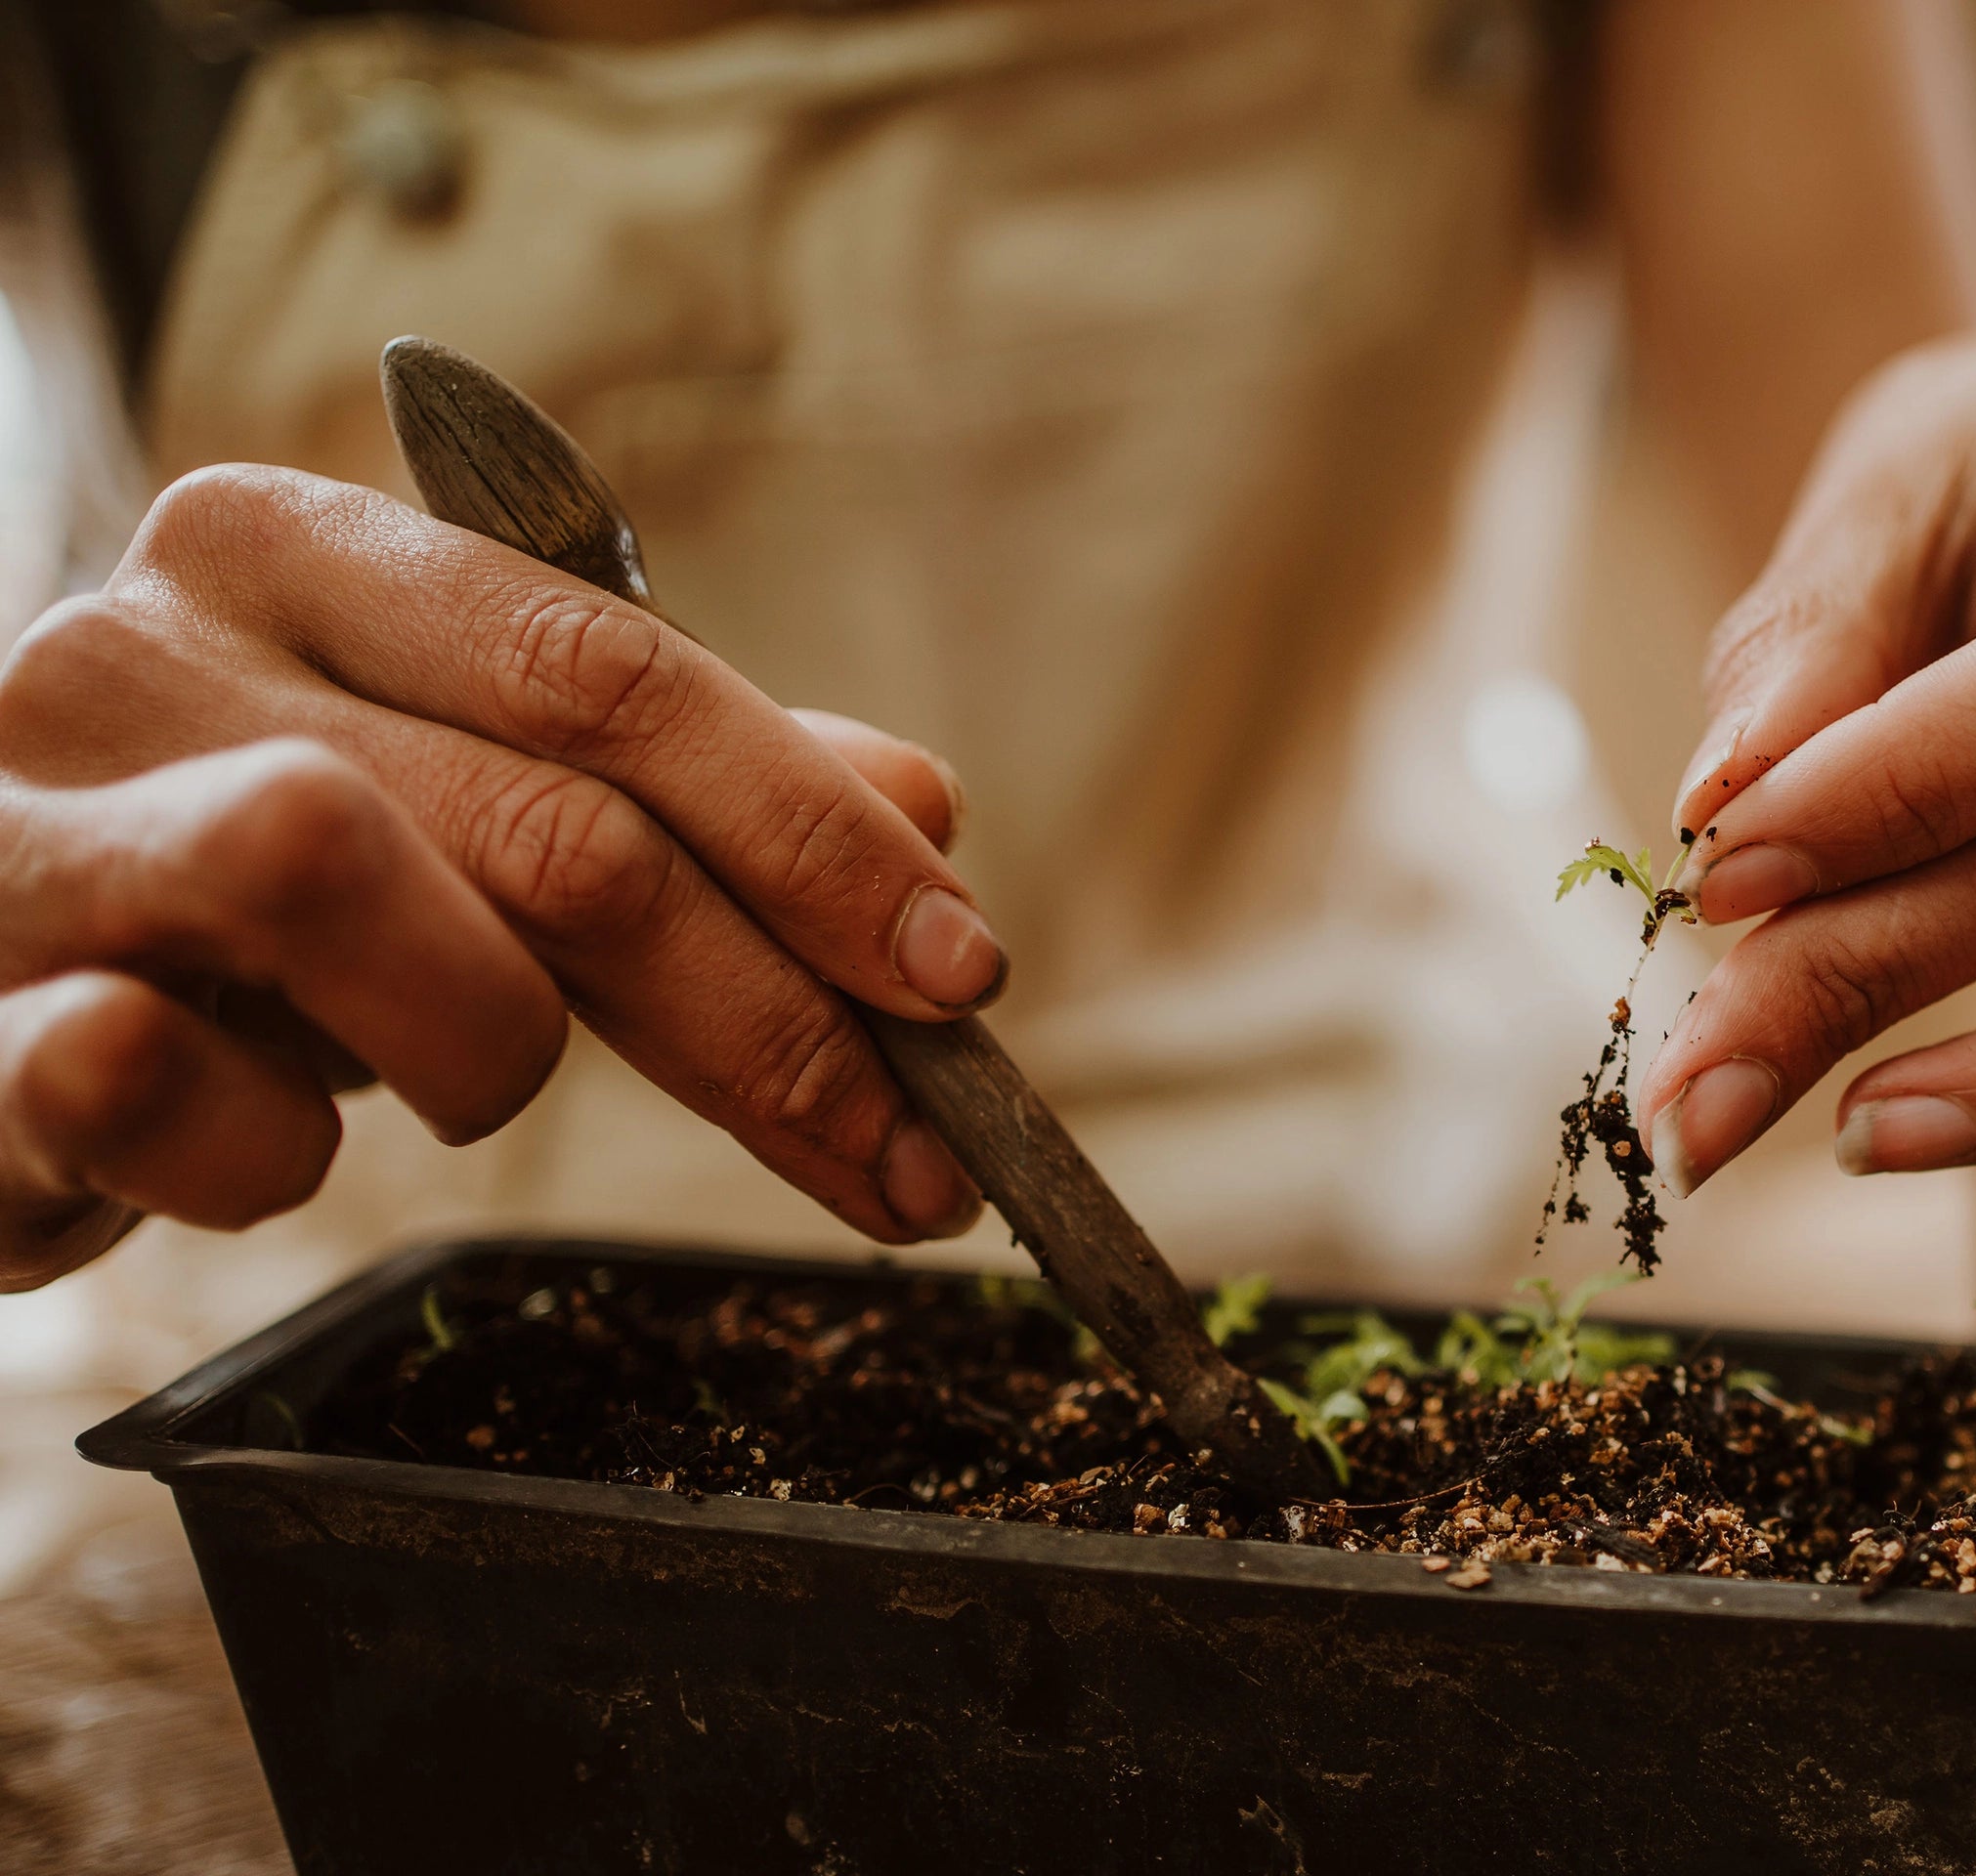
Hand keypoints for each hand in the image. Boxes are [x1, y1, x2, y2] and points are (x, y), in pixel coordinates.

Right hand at [0, 466, 995, 1289]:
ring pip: (338, 874)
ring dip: (476, 1047)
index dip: (814, 835)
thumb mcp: (454, 813)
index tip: (961, 981)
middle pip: (550, 817)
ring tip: (454, 1087)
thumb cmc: (219, 901)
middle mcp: (143, 646)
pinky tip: (266, 1153)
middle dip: (761, 1013)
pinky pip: (139, 1070)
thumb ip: (671, 799)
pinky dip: (260, 1155)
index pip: (613, 668)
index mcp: (291, 555)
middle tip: (898, 1159)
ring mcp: (19, 815)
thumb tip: (922, 804)